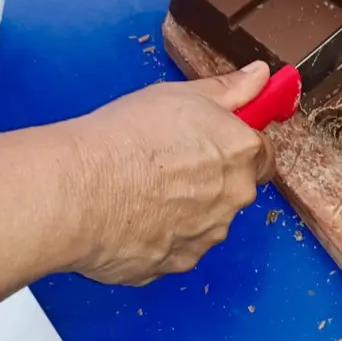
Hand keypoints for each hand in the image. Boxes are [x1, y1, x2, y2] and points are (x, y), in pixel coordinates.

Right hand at [67, 61, 274, 285]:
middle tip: (166, 164)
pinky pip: (177, 247)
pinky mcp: (178, 263)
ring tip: (140, 191)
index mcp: (241, 152)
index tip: (216, 143)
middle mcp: (234, 197)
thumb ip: (229, 90)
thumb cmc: (124, 138)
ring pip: (206, 221)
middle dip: (210, 179)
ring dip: (186, 210)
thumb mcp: (181, 95)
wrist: (77, 191)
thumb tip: (260, 77)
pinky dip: (159, 236)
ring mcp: (208, 235)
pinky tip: (130, 217)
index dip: (238, 148)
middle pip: (234, 189)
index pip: (263, 154)